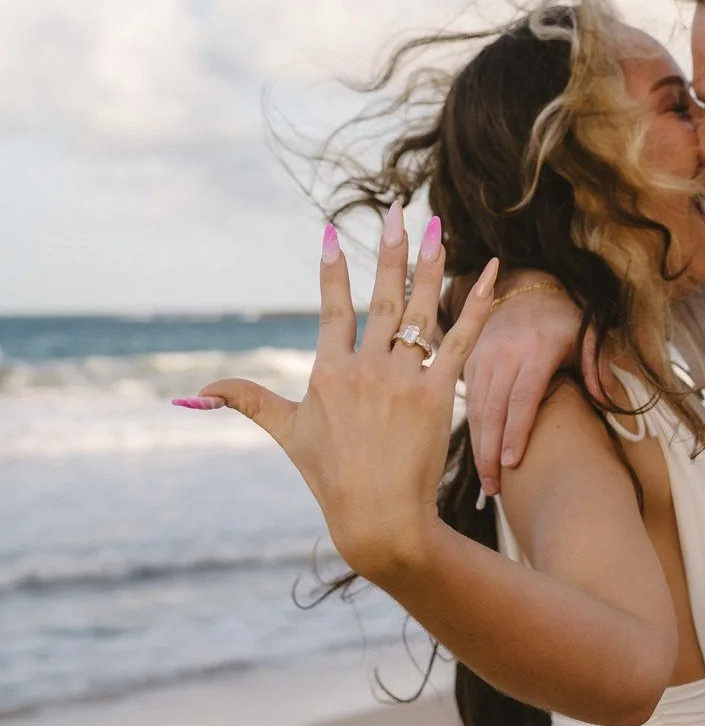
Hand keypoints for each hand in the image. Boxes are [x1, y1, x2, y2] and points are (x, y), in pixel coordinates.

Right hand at [178, 204, 498, 580]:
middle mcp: (365, 369)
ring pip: (420, 311)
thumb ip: (246, 400)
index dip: (333, 271)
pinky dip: (476, 305)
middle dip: (389, 249)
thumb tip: (195, 391)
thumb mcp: (286, 432)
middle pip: (382, 297)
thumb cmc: (330, 477)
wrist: (377, 517)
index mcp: (329, 373)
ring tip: (437, 226)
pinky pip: (461, 340)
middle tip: (398, 209)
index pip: (332, 310)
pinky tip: (488, 272)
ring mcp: (402, 380)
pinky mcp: (437, 395)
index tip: (331, 232)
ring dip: (430, 265)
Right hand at [462, 272, 596, 495]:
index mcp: (538, 347)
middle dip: (491, 452)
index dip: (517, 432)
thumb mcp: (587, 333)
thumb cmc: (564, 320)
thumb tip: (606, 399)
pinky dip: (472, 431)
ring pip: (476, 409)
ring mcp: (484, 356)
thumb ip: (597, 364)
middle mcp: (506, 352)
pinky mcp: (470, 360)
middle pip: (494, 410)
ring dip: (479, 447)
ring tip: (487, 483)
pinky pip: (468, 401)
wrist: (525, 290)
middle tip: (495, 489)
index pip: (523, 397)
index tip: (512, 464)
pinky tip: (479, 456)